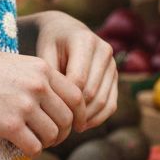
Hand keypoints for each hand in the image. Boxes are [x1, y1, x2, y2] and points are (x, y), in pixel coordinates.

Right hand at [0, 46, 85, 157]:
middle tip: (52, 137)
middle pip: (67, 118)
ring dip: (46, 143)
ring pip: (53, 135)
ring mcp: (24, 106)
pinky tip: (21, 146)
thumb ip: (37, 80)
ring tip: (34, 141)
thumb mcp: (15, 64)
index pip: (77, 96)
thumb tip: (55, 105)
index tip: (74, 124)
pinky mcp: (9, 125)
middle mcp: (38, 86)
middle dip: (63, 132)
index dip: (78, 114)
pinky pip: (34, 146)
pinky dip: (31, 151)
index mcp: (42, 69)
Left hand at [24, 11, 117, 131]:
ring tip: (70, 128)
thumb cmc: (49, 44)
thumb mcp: (43, 54)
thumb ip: (49, 76)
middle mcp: (104, 51)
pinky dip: (98, 118)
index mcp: (84, 41)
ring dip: (87, 118)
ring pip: (103, 101)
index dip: (64, 100)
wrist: (65, 30)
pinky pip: (111, 103)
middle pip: (91, 92)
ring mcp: (112, 64)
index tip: (50, 114)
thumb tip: (53, 106)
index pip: (77, 80)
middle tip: (59, 127)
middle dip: (75, 112)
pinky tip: (83, 125)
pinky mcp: (115, 76)